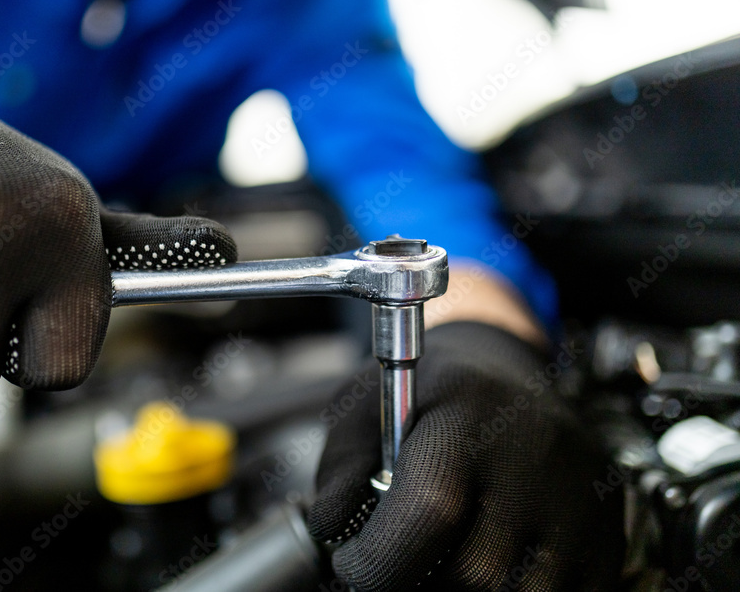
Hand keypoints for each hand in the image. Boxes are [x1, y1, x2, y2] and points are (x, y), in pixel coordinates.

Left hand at [307, 322, 624, 590]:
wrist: (507, 373)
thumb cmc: (429, 392)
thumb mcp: (367, 405)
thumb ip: (341, 469)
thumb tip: (334, 530)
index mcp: (471, 409)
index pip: (432, 508)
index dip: (381, 558)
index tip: (352, 564)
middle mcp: (538, 453)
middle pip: (479, 572)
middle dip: (417, 586)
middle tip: (390, 573)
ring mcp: (582, 499)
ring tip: (434, 569)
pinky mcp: (608, 535)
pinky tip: (479, 573)